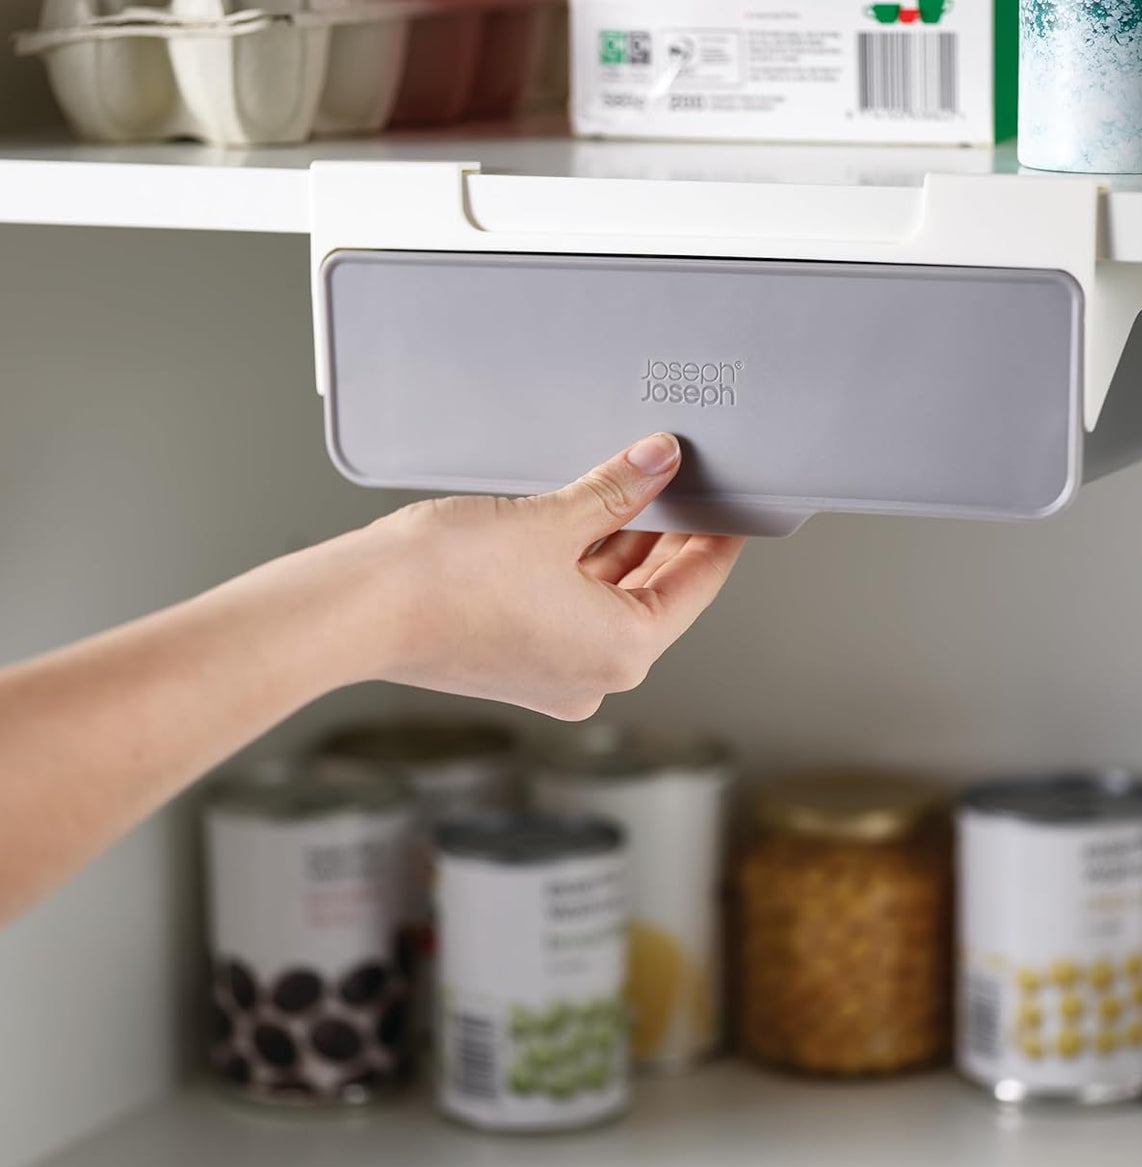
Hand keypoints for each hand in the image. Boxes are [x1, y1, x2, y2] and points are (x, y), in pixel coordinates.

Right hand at [355, 433, 745, 719]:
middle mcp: (593, 676)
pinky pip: (568, 609)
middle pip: (653, 596)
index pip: (696, 587)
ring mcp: (552, 674)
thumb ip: (618, 489)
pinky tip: (582, 523)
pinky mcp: (514, 661)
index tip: (732, 508)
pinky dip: (581, 569)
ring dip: (621, 549)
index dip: (718, 539)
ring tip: (633, 492)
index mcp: (623, 652)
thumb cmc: (444, 580)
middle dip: (667, 539)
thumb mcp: (553, 519)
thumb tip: (659, 462)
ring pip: (608, 601)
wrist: (355, 609)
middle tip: (684, 486)